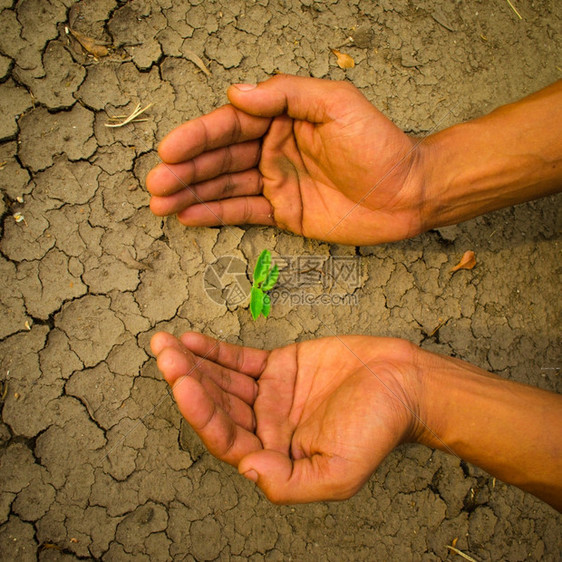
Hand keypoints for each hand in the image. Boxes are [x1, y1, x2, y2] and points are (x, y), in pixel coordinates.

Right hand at [146, 75, 426, 244]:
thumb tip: (235, 93)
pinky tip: (188, 216)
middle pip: (220, 157)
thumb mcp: (336, 104)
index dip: (198, 137)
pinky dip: (216, 214)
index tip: (169, 150)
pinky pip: (243, 212)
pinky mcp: (283, 212)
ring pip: (225, 186)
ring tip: (160, 203)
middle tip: (156, 184)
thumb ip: (287, 95)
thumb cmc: (378, 143)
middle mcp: (273, 148)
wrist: (407, 192)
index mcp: (282, 118)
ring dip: (192, 193)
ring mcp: (276, 181)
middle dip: (186, 170)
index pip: (230, 125)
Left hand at [151, 331, 419, 502]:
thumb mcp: (339, 472)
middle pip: (216, 406)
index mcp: (275, 456)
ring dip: (193, 364)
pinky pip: (239, 360)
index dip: (200, 412)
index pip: (226, 438)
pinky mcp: (278, 367)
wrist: (402, 382)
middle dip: (187, 381)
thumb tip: (246, 469)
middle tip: (164, 354)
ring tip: (166, 344)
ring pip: (222, 381)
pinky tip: (191, 341)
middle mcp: (265, 427)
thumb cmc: (377, 428)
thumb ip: (290, 482)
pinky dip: (215, 351)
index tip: (182, 381)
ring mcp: (269, 396)